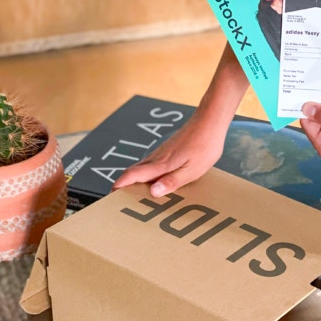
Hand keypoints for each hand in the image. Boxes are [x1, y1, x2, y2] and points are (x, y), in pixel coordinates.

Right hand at [111, 113, 225, 196]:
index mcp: (161, 164)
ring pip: (142, 167)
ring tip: (135, 194)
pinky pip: (151, 163)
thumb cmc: (204, 145)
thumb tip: (153, 192)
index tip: (111, 194)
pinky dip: (146, 174)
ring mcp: (161, 152)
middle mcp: (157, 157)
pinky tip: (154, 180)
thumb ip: (172, 181)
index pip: (133, 175)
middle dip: (124, 185)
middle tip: (119, 199)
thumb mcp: (192, 170)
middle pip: (133, 171)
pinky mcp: (168, 149)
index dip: (120, 185)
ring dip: (135, 179)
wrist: (209, 121)